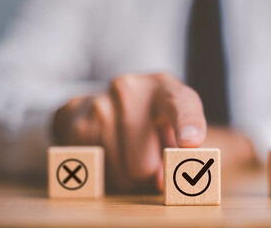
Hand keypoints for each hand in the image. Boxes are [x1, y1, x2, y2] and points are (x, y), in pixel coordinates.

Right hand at [52, 73, 206, 192]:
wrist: (106, 100)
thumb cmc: (152, 118)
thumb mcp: (173, 124)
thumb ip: (177, 154)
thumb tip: (159, 182)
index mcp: (164, 89)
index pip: (180, 105)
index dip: (188, 125)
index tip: (191, 142)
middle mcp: (130, 90)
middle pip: (145, 164)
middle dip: (150, 173)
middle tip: (150, 157)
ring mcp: (100, 106)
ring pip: (123, 175)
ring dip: (131, 177)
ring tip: (130, 151)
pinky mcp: (79, 126)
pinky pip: (100, 175)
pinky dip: (110, 174)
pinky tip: (112, 152)